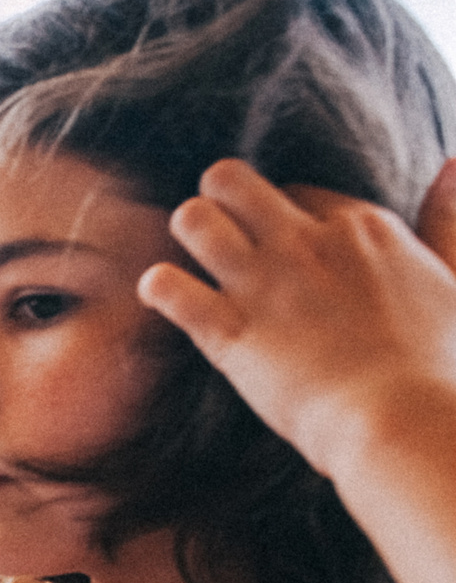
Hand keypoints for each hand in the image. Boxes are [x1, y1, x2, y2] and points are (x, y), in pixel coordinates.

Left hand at [139, 158, 455, 478]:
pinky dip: (156, 288)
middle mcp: (306, 242)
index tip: (275, 242)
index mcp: (362, 227)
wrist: (403, 419)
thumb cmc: (438, 364)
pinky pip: (165, 285)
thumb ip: (447, 218)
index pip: (296, 190)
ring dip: (184, 237)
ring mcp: (263, 282)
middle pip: (230, 181)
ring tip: (189, 261)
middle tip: (219, 236)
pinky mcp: (228, 329)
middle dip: (217, 202)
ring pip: (192, 219)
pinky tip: (164, 297)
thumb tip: (452, 163)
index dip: (279, 215)